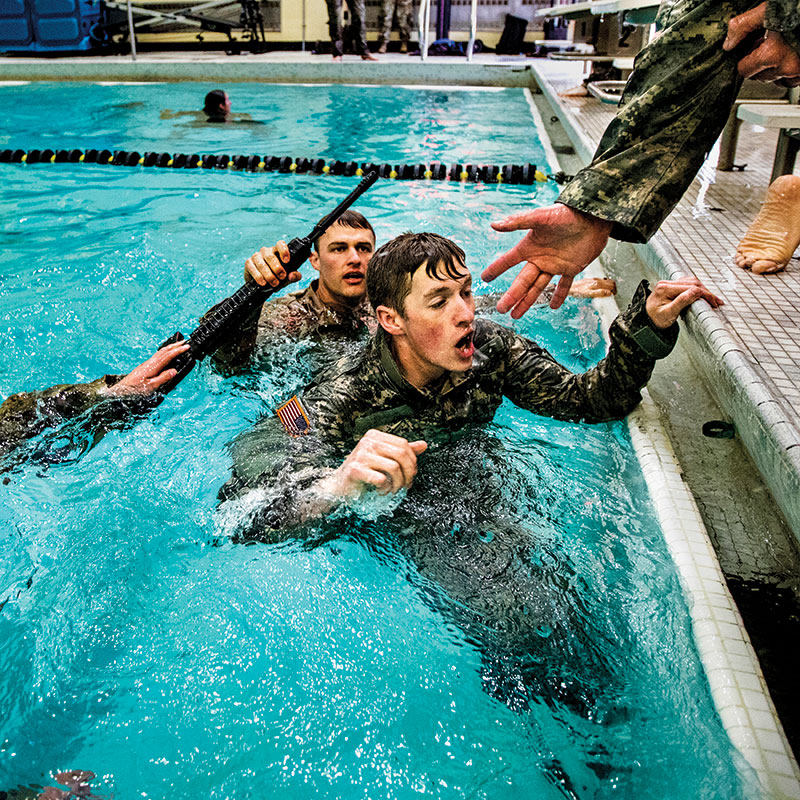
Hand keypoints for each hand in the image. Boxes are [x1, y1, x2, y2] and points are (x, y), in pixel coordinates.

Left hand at [102, 340, 189, 396]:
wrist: (121, 391)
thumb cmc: (134, 391)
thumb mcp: (151, 387)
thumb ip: (163, 378)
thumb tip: (174, 371)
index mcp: (152, 367)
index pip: (168, 356)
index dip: (178, 350)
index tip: (187, 347)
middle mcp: (149, 363)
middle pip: (163, 351)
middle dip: (175, 346)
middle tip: (184, 342)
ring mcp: (146, 365)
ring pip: (160, 353)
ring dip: (169, 348)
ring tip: (177, 346)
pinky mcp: (144, 367)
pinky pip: (157, 357)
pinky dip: (164, 353)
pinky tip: (165, 356)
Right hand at [244, 240, 298, 287]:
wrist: (262, 284)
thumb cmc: (276, 276)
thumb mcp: (288, 277)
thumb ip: (294, 276)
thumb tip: (292, 276)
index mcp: (277, 251)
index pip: (280, 244)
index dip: (284, 251)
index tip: (287, 261)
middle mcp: (266, 251)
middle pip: (270, 256)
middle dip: (277, 268)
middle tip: (282, 277)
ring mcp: (256, 256)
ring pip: (262, 264)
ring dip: (269, 275)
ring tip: (274, 283)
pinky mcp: (248, 263)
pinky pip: (253, 269)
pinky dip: (258, 277)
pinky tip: (263, 282)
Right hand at [317, 429, 427, 496]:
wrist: (339, 487)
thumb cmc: (363, 472)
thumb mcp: (383, 459)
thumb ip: (402, 452)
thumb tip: (424, 445)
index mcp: (375, 435)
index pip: (404, 444)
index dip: (412, 462)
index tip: (411, 475)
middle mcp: (368, 441)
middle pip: (402, 454)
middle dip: (409, 473)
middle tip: (406, 485)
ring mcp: (360, 454)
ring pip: (394, 467)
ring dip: (398, 483)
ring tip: (393, 490)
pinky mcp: (355, 469)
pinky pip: (381, 479)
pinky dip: (385, 489)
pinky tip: (380, 491)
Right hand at [483, 204, 612, 316]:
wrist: (594, 216)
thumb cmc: (566, 214)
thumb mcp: (541, 216)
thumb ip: (518, 221)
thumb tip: (494, 224)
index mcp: (530, 246)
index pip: (508, 261)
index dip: (496, 269)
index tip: (484, 279)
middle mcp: (540, 258)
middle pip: (522, 281)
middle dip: (511, 296)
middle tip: (501, 309)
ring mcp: (555, 264)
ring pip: (538, 287)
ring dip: (527, 301)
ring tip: (516, 314)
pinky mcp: (571, 268)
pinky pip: (564, 285)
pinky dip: (559, 296)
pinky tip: (553, 307)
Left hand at [645, 277, 722, 328]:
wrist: (645, 322)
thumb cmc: (654, 320)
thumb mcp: (668, 314)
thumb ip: (681, 302)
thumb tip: (696, 292)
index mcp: (664, 289)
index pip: (691, 288)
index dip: (705, 294)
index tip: (713, 303)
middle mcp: (666, 284)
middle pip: (692, 283)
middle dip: (706, 292)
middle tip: (716, 302)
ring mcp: (668, 284)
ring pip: (691, 282)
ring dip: (703, 290)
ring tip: (712, 299)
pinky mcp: (670, 287)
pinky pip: (687, 284)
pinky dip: (696, 289)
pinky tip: (702, 295)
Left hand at [723, 3, 799, 84]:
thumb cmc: (795, 9)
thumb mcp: (766, 11)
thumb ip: (743, 26)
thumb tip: (728, 44)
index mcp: (772, 54)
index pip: (743, 70)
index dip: (746, 57)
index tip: (754, 46)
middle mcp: (785, 66)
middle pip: (758, 76)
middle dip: (759, 63)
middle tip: (769, 45)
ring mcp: (797, 71)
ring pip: (773, 79)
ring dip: (773, 68)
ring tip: (780, 48)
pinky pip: (790, 82)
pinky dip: (787, 74)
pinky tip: (789, 57)